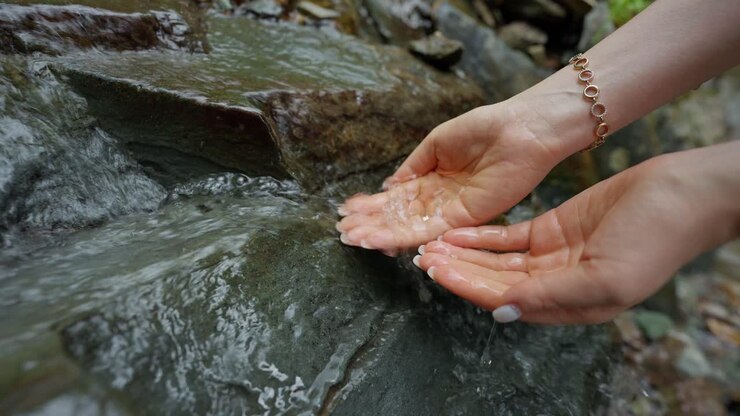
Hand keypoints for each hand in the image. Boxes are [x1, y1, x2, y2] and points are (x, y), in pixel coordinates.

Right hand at [337, 101, 564, 252]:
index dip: (372, 205)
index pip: (396, 197)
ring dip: (381, 233)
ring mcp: (451, 210)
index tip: (347, 212)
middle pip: (398, 216)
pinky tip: (382, 240)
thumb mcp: (437, 142)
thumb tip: (388, 184)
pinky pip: (431, 230)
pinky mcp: (466, 218)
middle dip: (370, 223)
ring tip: (353, 239)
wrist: (519, 130)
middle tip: (342, 232)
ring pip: (409, 227)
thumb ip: (413, 166)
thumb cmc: (482, 128)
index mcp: (432, 178)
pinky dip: (405, 236)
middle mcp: (439, 199)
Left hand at [413, 144, 739, 323]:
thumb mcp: (606, 277)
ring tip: (431, 244)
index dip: (467, 287)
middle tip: (423, 257)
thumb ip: (551, 296)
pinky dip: (482, 236)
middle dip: (457, 270)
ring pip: (496, 260)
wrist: (680, 195)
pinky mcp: (551, 229)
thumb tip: (503, 312)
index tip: (436, 272)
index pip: (504, 300)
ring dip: (463, 253)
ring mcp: (551, 256)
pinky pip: (508, 237)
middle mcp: (554, 284)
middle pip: (493, 281)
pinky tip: (457, 232)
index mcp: (569, 305)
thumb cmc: (655, 239)